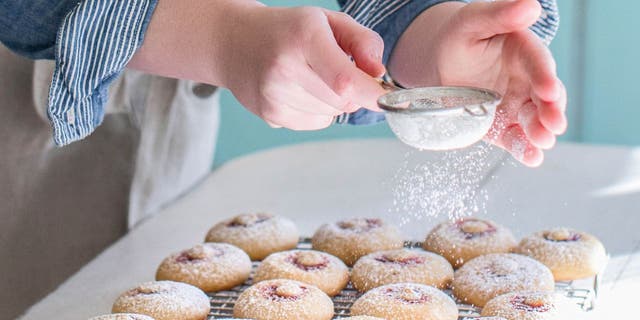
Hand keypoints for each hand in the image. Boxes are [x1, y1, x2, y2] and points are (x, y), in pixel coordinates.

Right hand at [221, 5, 386, 129]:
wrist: (234, 43)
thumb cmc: (288, 30)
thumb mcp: (327, 20)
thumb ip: (363, 41)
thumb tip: (379, 73)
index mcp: (303, 37)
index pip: (345, 79)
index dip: (372, 94)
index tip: (387, 98)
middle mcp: (285, 68)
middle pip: (343, 100)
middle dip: (352, 90)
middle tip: (335, 69)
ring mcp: (275, 96)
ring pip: (332, 114)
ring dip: (334, 100)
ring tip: (311, 76)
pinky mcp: (271, 115)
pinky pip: (317, 123)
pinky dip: (318, 110)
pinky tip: (300, 90)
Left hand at [389, 0, 566, 166]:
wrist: (439, 62)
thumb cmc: (458, 37)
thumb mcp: (472, 21)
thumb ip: (498, 14)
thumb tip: (530, 6)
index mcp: (523, 51)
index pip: (538, 64)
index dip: (545, 77)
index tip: (549, 90)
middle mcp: (526, 80)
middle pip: (544, 97)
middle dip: (550, 112)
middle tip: (554, 125)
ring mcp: (516, 105)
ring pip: (533, 121)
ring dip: (540, 133)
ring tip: (542, 143)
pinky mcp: (502, 125)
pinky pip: (515, 138)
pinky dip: (524, 150)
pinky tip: (532, 158)